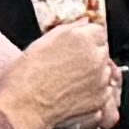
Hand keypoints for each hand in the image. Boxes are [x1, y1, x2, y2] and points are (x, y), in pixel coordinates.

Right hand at [0, 16, 119, 128]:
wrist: (24, 107)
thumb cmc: (27, 75)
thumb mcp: (42, 42)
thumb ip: (68, 28)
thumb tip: (83, 22)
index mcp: (83, 39)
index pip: (97, 31)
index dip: (85, 38)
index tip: (77, 46)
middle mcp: (96, 58)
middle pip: (102, 50)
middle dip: (90, 55)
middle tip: (69, 65)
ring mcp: (101, 80)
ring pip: (104, 71)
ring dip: (93, 74)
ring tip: (70, 81)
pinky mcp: (101, 99)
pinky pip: (104, 91)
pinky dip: (94, 92)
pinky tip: (74, 94)